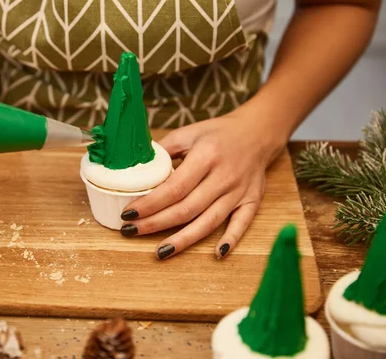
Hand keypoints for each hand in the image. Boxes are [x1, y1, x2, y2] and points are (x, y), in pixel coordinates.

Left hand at [119, 111, 285, 259]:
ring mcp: (239, 191)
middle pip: (187, 209)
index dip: (150, 204)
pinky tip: (216, 254)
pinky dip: (231, 240)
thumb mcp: (188, 133)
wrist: (257, 132)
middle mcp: (224, 176)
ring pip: (209, 222)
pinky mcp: (252, 201)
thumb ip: (163, 150)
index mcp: (206, 156)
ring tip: (160, 252)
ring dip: (183, 240)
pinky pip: (241, 224)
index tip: (129, 213)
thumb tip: (136, 169)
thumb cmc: (217, 134)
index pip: (174, 188)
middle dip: (156, 224)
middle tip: (131, 231)